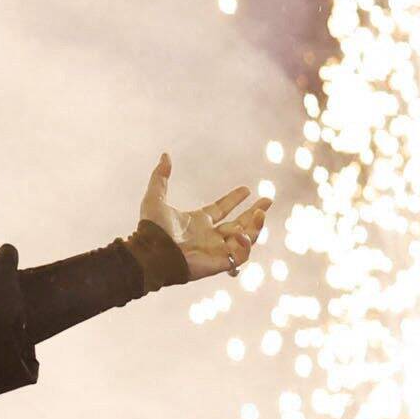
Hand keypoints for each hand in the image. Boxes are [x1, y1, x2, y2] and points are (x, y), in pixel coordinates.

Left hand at [141, 154, 268, 279]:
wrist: (151, 254)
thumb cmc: (152, 230)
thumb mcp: (154, 198)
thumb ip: (160, 177)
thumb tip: (165, 155)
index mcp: (198, 222)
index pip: (222, 209)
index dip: (234, 199)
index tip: (247, 189)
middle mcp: (209, 236)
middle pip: (239, 224)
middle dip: (255, 213)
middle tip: (268, 200)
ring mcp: (216, 250)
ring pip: (245, 239)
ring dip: (256, 227)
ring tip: (261, 213)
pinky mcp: (219, 263)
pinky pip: (241, 256)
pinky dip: (245, 245)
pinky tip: (241, 233)